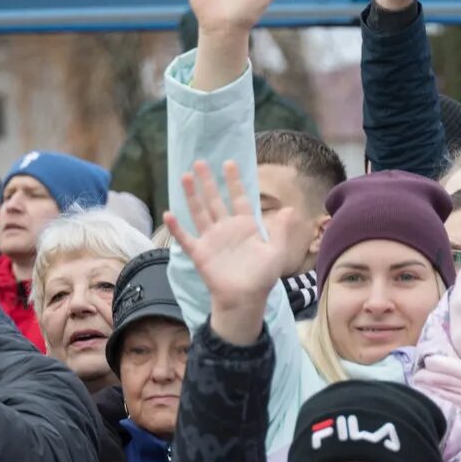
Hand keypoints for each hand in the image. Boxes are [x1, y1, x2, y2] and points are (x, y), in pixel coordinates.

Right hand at [164, 160, 292, 344]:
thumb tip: (291, 209)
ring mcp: (211, 239)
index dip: (234, 181)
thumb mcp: (276, 251)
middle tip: (200, 162)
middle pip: (214, 200)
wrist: (246, 299)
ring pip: (199, 212)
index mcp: (245, 225)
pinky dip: (177, 228)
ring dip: (192, 196)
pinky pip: (186, 238)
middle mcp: (226, 228)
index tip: (229, 163)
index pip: (238, 198)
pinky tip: (169, 213)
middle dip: (208, 181)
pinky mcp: (200, 253)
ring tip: (185, 177)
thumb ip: (280, 230)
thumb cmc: (262, 276)